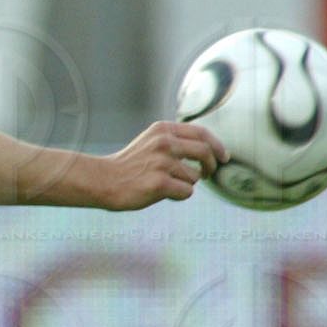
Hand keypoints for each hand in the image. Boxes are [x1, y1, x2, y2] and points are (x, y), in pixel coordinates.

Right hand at [95, 122, 226, 209]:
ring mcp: (162, 163)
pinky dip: (178, 196)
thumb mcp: (150, 142)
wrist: (103, 180)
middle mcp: (164, 143)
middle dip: (211, 166)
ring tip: (166, 185)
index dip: (217, 145)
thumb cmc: (129, 165)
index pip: (201, 133)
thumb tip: (209, 150)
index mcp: (163, 130)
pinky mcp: (160, 183)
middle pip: (205, 152)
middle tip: (208, 174)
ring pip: (194, 176)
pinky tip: (162, 194)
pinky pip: (186, 192)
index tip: (223, 157)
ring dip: (185, 184)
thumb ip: (175, 140)